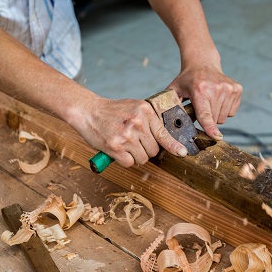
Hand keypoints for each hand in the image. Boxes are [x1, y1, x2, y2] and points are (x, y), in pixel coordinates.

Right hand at [72, 97, 187, 167]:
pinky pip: (129, 163)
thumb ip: (148, 121)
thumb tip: (164, 140)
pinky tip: (117, 150)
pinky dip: (124, 160)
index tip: (183, 153)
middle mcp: (137, 123)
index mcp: (145, 111)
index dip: (174, 146)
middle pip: (154, 150)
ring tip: (124, 144)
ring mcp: (126, 135)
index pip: (164, 133)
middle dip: (145, 150)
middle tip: (134, 142)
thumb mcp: (134, 108)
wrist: (88, 111)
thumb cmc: (112, 112)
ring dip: (134, 156)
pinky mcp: (115, 147)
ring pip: (142, 159)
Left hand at [168, 63, 241, 139]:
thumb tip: (164, 125)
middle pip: (214, 120)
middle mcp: (216, 88)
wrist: (203, 62)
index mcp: (199, 90)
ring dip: (216, 115)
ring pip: (223, 118)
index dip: (210, 127)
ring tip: (209, 102)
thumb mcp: (174, 90)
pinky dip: (225, 110)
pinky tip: (218, 99)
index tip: (216, 137)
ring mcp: (228, 88)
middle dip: (207, 120)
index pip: (205, 114)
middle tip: (201, 107)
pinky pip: (232, 112)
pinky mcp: (237, 89)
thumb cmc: (187, 80)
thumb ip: (170, 106)